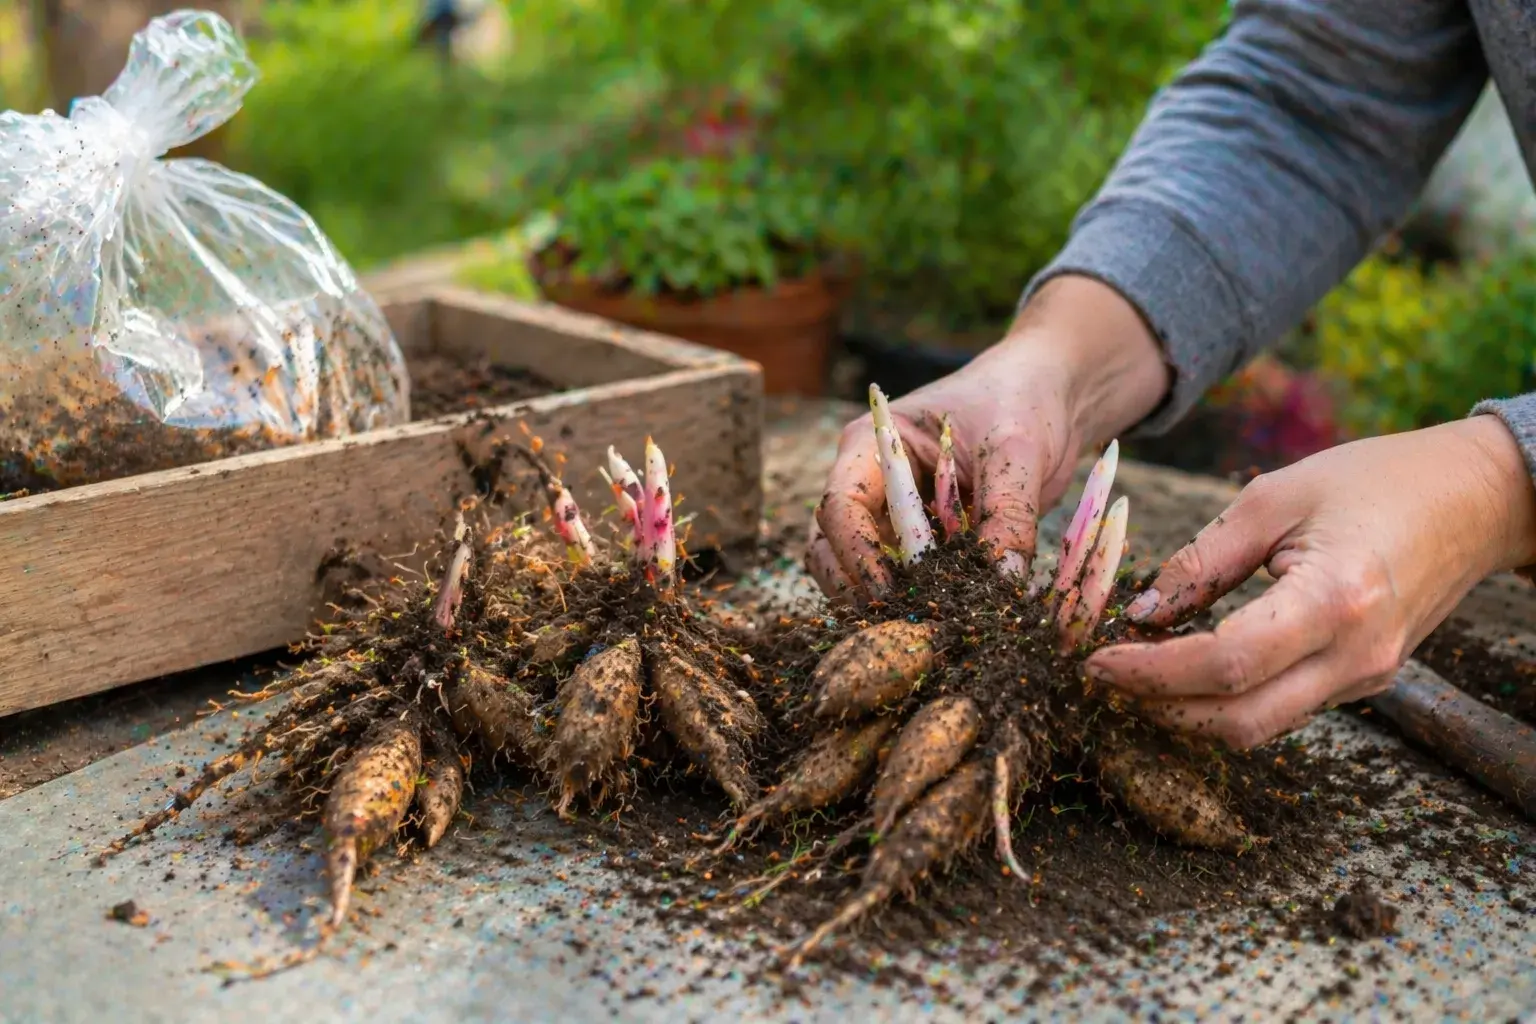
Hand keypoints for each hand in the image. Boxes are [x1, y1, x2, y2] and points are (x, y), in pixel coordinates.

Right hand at [809, 276, 1169, 599]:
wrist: (1050, 396)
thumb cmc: (1022, 401)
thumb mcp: (1018, 450)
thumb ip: (1008, 512)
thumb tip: (1002, 581)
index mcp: (872, 444)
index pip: (840, 504)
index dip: (856, 553)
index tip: (889, 592)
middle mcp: (868, 481)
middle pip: (830, 546)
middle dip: (855, 588)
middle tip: (899, 626)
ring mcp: (889, 514)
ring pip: (856, 570)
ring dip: (880, 602)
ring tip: (923, 630)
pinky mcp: (919, 541)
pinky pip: (902, 579)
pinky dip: (916, 602)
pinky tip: (944, 622)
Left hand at [1086, 416, 1535, 748]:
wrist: (1475, 500)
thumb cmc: (1374, 480)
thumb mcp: (1275, 498)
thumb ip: (1203, 559)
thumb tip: (1140, 611)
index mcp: (1335, 599)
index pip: (1225, 663)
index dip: (1151, 671)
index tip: (1096, 659)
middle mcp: (1357, 655)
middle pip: (1240, 721)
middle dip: (1160, 708)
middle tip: (1103, 676)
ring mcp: (1366, 677)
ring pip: (1260, 726)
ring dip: (1189, 711)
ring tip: (1135, 671)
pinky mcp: (1365, 681)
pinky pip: (1283, 709)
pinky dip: (1226, 700)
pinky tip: (1187, 667)